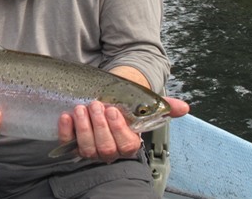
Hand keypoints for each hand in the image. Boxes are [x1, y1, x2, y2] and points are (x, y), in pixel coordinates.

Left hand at [58, 96, 189, 162]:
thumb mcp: (143, 105)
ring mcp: (90, 149)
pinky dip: (66, 130)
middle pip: (105, 148)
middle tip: (97, 105)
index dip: (118, 129)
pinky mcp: (72, 143)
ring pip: (86, 148)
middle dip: (100, 126)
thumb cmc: (125, 106)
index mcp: (128, 143)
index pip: (126, 145)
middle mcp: (109, 151)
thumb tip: (184, 107)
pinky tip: (67, 115)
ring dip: (84, 127)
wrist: (104, 100)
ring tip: (82, 107)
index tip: (113, 110)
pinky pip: (68, 143)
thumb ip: (164, 107)